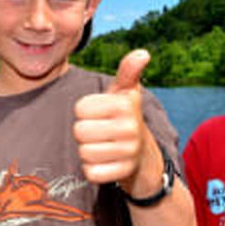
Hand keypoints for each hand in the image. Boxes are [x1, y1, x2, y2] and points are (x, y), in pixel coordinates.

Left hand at [73, 50, 157, 189]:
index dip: (86, 112)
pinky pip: (91, 172)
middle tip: (102, 133)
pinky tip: (107, 163)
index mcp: (125, 105)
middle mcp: (130, 127)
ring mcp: (128, 151)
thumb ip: (128, 71)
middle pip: (80, 131)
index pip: (80, 109)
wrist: (144, 156)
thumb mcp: (126, 93)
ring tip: (105, 147)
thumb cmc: (126, 119)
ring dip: (89, 152)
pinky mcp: (123, 172)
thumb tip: (143, 53)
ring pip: (84, 153)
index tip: (101, 115)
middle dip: (86, 134)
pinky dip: (94, 169)